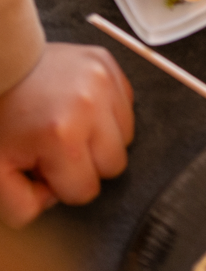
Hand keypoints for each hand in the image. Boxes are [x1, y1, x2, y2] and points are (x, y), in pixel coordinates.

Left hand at [0, 44, 133, 227]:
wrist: (2, 65)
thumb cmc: (1, 115)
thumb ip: (22, 205)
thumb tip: (53, 201)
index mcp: (61, 137)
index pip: (86, 191)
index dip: (63, 185)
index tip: (45, 167)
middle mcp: (91, 107)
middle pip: (115, 164)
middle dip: (88, 163)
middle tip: (59, 148)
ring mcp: (104, 82)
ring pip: (126, 136)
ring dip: (102, 136)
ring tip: (71, 124)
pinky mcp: (110, 66)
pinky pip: (127, 106)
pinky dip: (108, 112)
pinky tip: (81, 107)